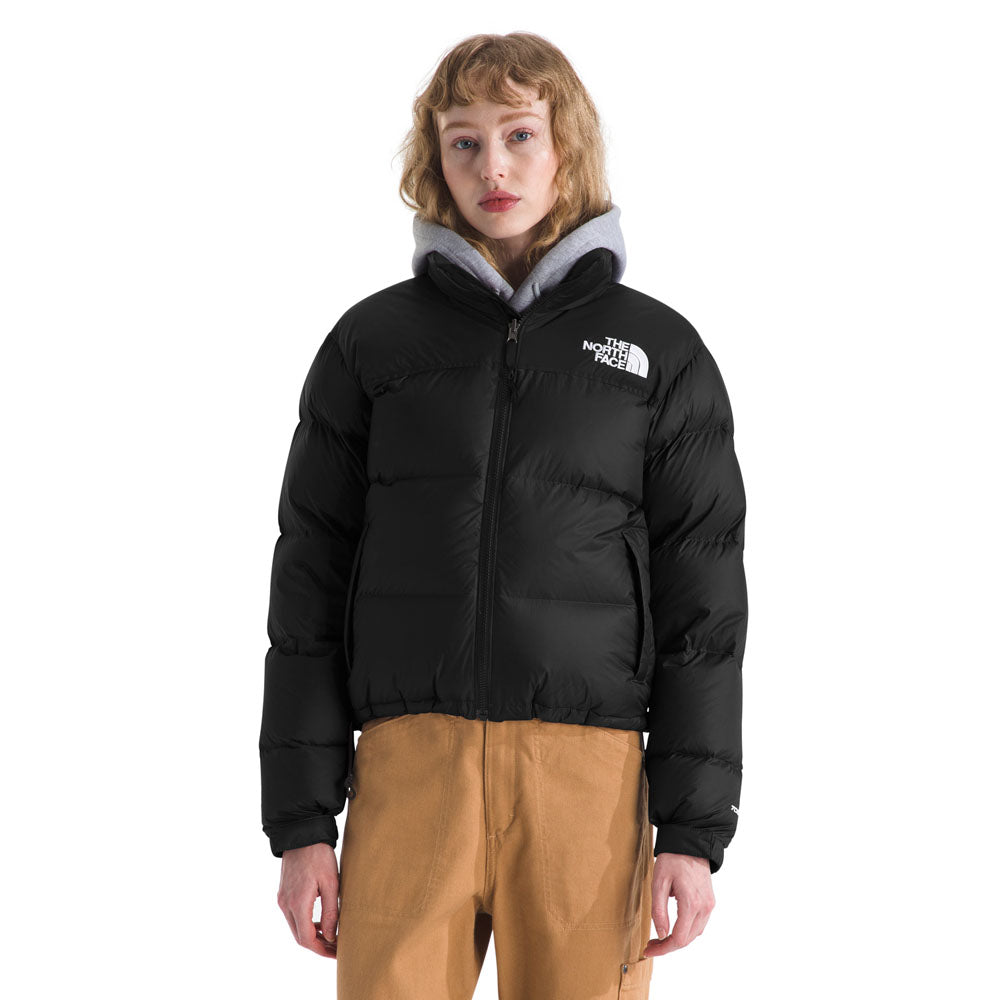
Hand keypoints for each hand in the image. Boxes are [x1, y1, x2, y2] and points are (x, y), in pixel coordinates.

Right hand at [276, 843, 340, 957]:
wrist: (302, 834)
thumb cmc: (319, 855)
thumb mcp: (331, 883)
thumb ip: (331, 912)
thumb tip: (331, 936)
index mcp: (298, 903)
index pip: (307, 939)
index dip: (322, 950)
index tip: (337, 953)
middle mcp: (286, 904)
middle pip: (299, 937)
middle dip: (318, 945)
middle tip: (336, 948)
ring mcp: (282, 899)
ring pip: (295, 928)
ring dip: (311, 935)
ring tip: (330, 936)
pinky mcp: (283, 893)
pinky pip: (293, 916)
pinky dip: (305, 923)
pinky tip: (319, 921)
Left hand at [643, 852, 714, 955]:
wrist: (690, 841)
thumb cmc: (672, 859)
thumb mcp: (658, 882)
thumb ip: (659, 911)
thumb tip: (661, 934)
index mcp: (691, 904)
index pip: (679, 939)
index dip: (663, 948)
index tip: (648, 949)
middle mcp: (704, 908)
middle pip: (687, 939)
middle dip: (668, 945)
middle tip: (651, 944)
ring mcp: (709, 905)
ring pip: (694, 934)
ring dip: (678, 938)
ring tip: (660, 937)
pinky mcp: (710, 901)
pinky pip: (699, 924)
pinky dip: (687, 929)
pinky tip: (674, 926)